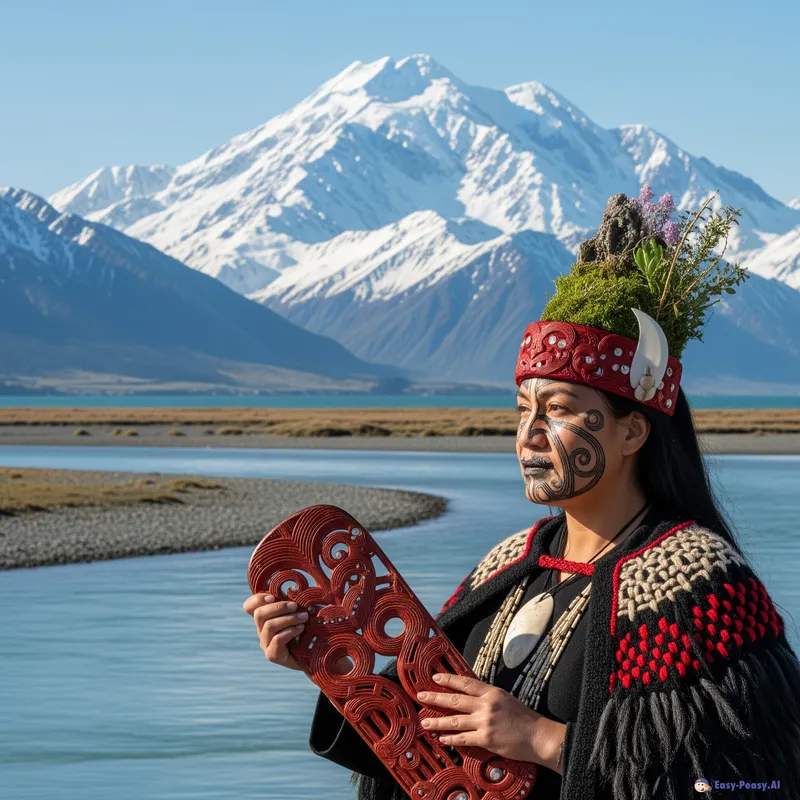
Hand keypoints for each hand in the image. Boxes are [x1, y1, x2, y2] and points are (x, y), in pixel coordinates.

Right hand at [242, 594, 351, 674]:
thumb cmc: (311, 628)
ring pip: (269, 626)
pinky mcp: (273, 655)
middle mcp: (262, 630)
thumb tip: (301, 583)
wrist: (318, 654)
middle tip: (295, 606)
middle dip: (278, 607)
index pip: (249, 606)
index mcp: (266, 617)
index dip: (257, 599)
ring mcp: (266, 643)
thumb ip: (298, 599)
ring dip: (288, 619)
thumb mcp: (303, 610)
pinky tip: (301, 629)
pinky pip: (277, 639)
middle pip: (259, 614)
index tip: (272, 596)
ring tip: (304, 617)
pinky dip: (290, 631)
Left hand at [416, 673, 564, 770]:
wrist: (537, 736)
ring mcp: (484, 722)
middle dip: (435, 697)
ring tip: (425, 722)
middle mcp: (486, 705)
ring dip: (437, 722)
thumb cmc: (524, 718)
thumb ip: (487, 697)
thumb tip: (469, 696)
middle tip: (421, 696)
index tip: (435, 677)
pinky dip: (451, 739)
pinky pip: (463, 738)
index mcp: (491, 692)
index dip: (448, 679)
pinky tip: (442, 738)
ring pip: (454, 720)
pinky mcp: (485, 739)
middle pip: (455, 700)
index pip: (465, 682)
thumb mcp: (505, 698)